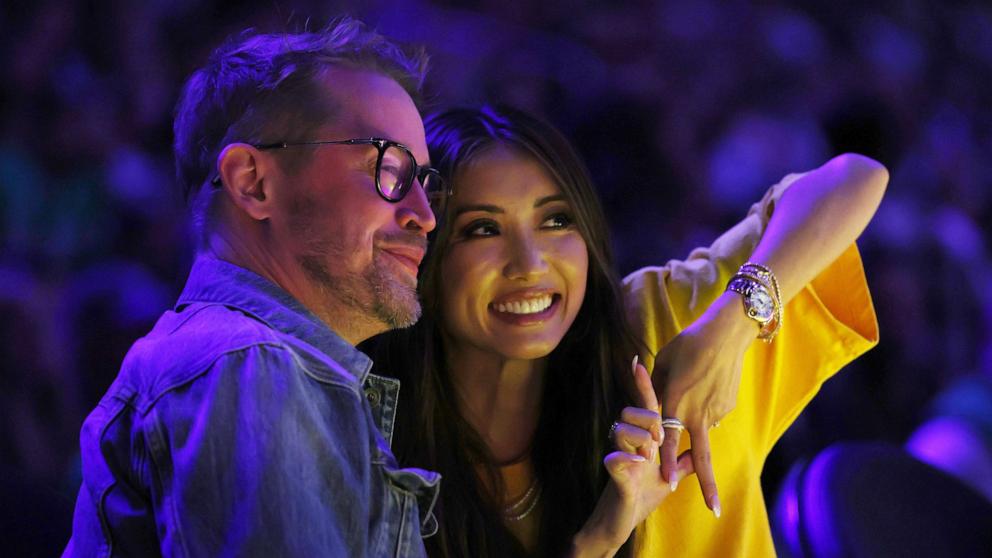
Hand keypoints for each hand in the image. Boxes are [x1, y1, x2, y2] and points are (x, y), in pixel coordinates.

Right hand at [570, 357, 693, 556]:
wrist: (621, 520)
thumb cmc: (643, 495)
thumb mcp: (671, 474)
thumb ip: (686, 458)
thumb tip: (704, 441)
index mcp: (643, 438)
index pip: (647, 406)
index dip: (642, 384)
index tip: (637, 360)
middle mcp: (628, 441)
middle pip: (632, 412)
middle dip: (648, 421)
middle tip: (659, 439)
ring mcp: (618, 454)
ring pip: (622, 430)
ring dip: (641, 442)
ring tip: (648, 457)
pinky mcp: (613, 473)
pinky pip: (615, 458)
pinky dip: (627, 460)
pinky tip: (638, 465)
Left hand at [653, 291, 755, 517]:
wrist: (726, 333)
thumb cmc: (688, 344)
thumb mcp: (663, 363)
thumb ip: (656, 389)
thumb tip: (655, 406)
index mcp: (674, 402)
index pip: (668, 441)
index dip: (667, 463)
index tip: (668, 485)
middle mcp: (696, 412)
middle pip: (703, 456)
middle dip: (709, 484)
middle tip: (714, 509)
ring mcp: (716, 410)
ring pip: (702, 425)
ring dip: (697, 417)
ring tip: (699, 383)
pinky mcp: (728, 405)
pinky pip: (713, 412)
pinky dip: (707, 404)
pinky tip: (709, 382)